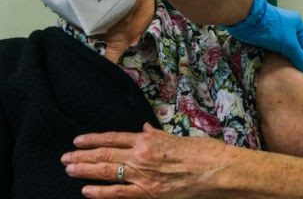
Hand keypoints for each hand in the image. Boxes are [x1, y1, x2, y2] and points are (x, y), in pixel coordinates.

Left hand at [61, 123, 225, 198]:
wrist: (217, 169)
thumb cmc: (204, 152)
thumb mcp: (178, 138)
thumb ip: (158, 135)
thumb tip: (144, 129)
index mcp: (150, 139)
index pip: (114, 137)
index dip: (94, 139)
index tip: (79, 140)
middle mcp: (142, 154)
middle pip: (105, 153)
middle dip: (83, 155)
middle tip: (66, 156)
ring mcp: (144, 174)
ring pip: (107, 171)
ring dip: (85, 170)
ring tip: (69, 169)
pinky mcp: (149, 192)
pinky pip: (119, 193)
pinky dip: (100, 192)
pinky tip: (86, 190)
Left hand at [222, 0, 302, 79]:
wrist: (247, 19)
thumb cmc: (272, 28)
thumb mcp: (290, 44)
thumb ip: (302, 59)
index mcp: (298, 24)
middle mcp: (288, 27)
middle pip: (294, 49)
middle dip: (294, 61)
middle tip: (296, 77)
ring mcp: (276, 32)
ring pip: (283, 51)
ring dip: (283, 61)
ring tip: (285, 75)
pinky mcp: (265, 37)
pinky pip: (273, 51)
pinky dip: (274, 58)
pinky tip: (275, 68)